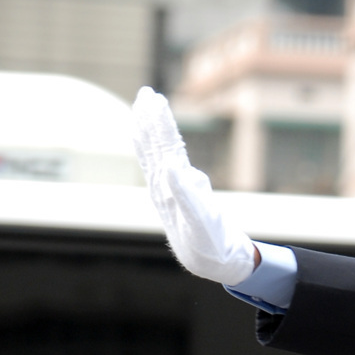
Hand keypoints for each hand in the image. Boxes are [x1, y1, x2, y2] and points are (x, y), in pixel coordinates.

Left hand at [132, 87, 256, 285]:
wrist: (208, 262)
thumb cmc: (210, 243)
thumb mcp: (202, 220)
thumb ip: (186, 193)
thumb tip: (173, 166)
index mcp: (170, 188)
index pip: (163, 147)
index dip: (159, 123)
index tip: (155, 99)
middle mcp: (163, 185)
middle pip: (153, 145)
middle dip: (149, 119)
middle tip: (146, 92)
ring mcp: (165, 189)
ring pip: (153, 152)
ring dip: (148, 128)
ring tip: (145, 106)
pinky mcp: (172, 193)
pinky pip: (159, 164)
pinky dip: (154, 146)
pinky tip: (152, 139)